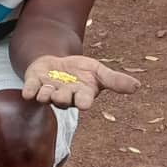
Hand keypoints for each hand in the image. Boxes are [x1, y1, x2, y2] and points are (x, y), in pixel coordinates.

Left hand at [22, 54, 139, 110]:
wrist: (56, 63)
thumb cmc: (80, 71)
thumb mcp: (98, 71)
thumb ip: (115, 80)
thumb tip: (138, 86)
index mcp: (81, 95)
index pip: (83, 101)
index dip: (83, 101)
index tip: (85, 103)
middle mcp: (64, 96)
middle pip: (63, 100)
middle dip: (62, 98)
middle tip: (61, 96)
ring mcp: (48, 91)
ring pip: (46, 97)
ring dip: (45, 95)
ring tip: (45, 91)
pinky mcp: (34, 84)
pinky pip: (30, 90)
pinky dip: (29, 91)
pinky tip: (28, 92)